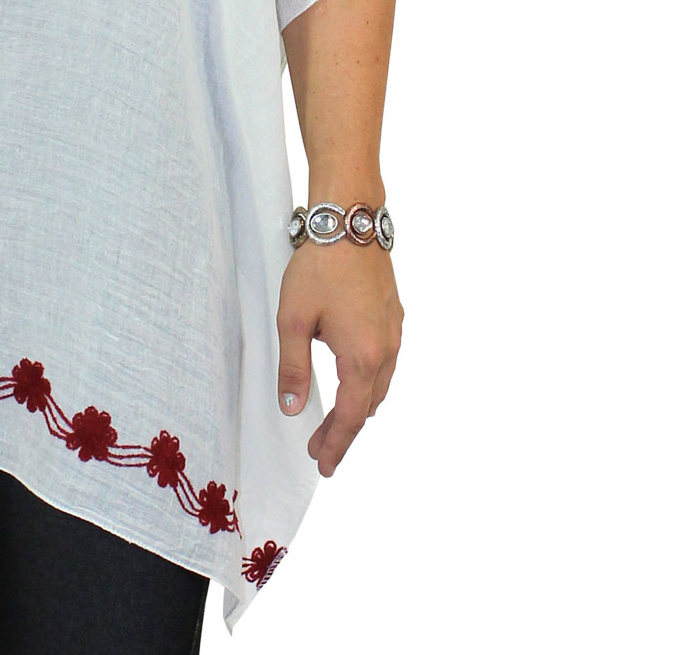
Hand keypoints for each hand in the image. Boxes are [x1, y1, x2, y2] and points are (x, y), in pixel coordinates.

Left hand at [275, 237, 402, 476]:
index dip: (336, 445)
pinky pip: (386, 362)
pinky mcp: (394, 314)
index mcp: (362, 357)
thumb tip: (292, 409)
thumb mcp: (293, 319)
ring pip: (380, 384)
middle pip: (367, 405)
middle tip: (319, 447)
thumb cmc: (319, 267)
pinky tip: (354, 376)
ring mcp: (394, 331)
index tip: (323, 466)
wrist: (350, 221)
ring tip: (335, 419)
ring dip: (359, 406)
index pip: (351, 417)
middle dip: (344, 430)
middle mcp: (387, 349)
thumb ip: (293, 368)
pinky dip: (369, 381)